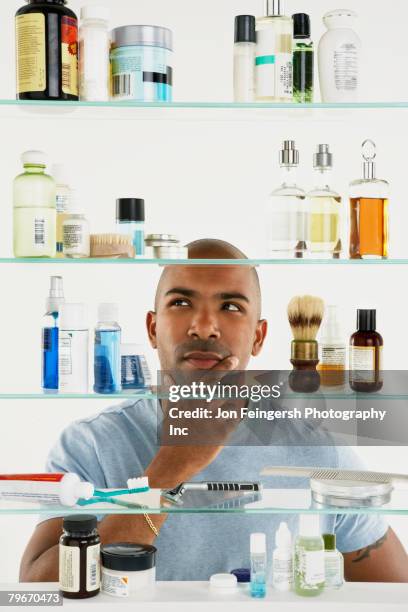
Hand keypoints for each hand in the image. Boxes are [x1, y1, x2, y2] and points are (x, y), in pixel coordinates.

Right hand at [147, 355, 240, 487]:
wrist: (176, 459)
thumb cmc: (173, 433)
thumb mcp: (170, 410)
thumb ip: (173, 392)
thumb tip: (167, 376)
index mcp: (191, 398)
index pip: (210, 378)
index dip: (223, 367)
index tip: (233, 359)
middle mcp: (202, 407)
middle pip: (226, 387)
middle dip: (238, 379)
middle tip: (243, 374)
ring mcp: (213, 420)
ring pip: (234, 401)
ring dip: (240, 394)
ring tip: (243, 389)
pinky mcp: (221, 433)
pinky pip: (236, 418)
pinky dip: (241, 410)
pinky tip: (243, 406)